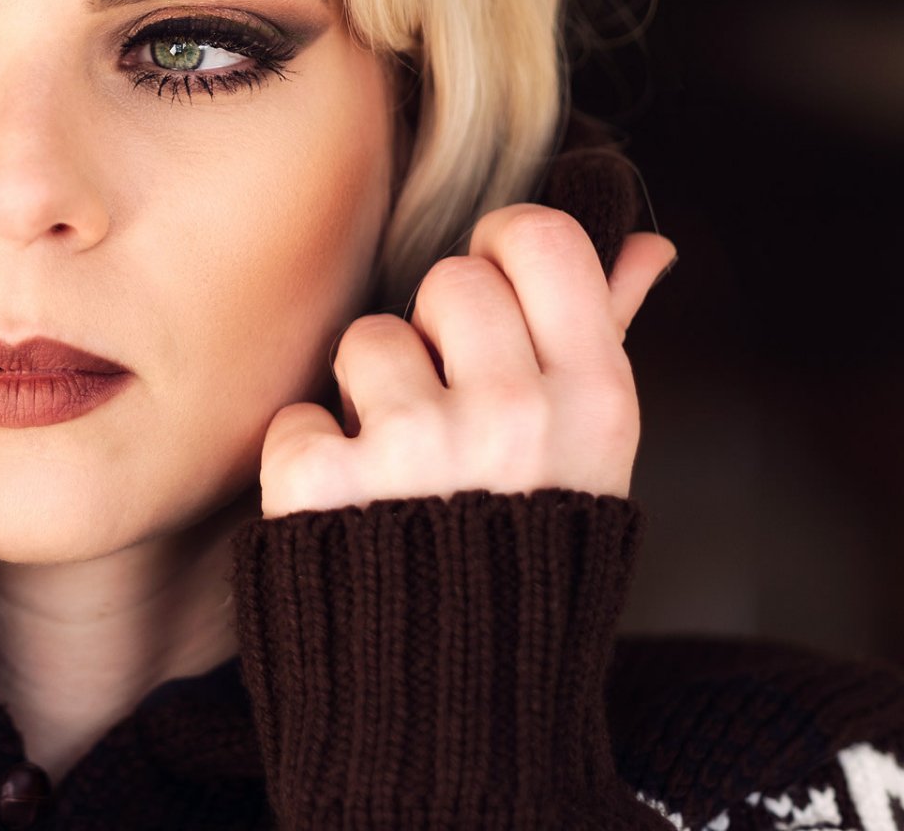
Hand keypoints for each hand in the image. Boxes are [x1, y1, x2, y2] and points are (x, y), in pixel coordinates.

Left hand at [259, 204, 675, 517]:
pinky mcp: (325, 484)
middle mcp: (515, 415)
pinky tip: (351, 514)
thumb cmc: (525, 556)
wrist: (458, 704)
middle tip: (447, 413)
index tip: (489, 290)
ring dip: (368, 399)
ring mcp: (419, 448)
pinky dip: (311, 462)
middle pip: (448, 281)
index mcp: (593, 399)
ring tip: (400, 472)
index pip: (542, 240)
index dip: (501, 246)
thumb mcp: (589, 455)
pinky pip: (299, 416)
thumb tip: (644, 245)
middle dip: (434, 336)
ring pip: (366, 340)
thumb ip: (604, 336)